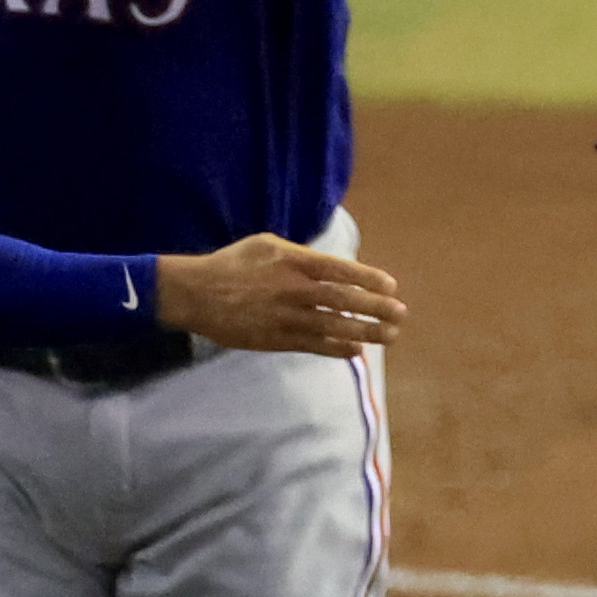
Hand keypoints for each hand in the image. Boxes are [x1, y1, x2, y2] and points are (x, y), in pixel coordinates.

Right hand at [155, 236, 405, 354]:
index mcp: (292, 261)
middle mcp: (293, 289)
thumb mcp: (266, 245)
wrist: (196, 293)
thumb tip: (333, 266)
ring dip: (366, 331)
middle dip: (376, 308)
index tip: (391, 286)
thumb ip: (301, 255)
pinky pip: (314, 345)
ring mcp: (285, 316)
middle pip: (344, 300)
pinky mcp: (276, 339)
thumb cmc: (232, 264)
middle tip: (400, 314)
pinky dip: (338, 348)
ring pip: (334, 326)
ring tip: (390, 335)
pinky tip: (357, 350)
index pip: (340, 270)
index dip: (369, 279)